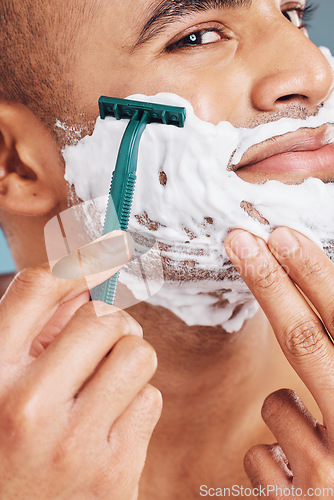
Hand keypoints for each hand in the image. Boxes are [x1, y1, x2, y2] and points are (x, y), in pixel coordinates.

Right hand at [0, 231, 161, 499]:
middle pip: (103, 317)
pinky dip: (135, 403)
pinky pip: (150, 398)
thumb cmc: (7, 443)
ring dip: (127, 363)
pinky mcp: (113, 473)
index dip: (81, 258)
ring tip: (103, 386)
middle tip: (101, 344)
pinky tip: (109, 425)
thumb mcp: (1, 381)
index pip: (39, 288)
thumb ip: (37, 328)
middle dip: (110, 325)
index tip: (111, 246)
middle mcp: (26, 406)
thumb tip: (89, 278)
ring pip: (138, 353)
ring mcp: (72, 443)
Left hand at [225, 227, 333, 497]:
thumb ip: (333, 352)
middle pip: (306, 341)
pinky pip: (260, 455)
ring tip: (312, 438)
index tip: (280, 236)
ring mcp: (332, 475)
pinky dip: (270, 456)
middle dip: (270, 284)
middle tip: (239, 240)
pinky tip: (296, 477)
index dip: (313, 274)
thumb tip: (313, 293)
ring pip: (276, 404)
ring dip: (284, 410)